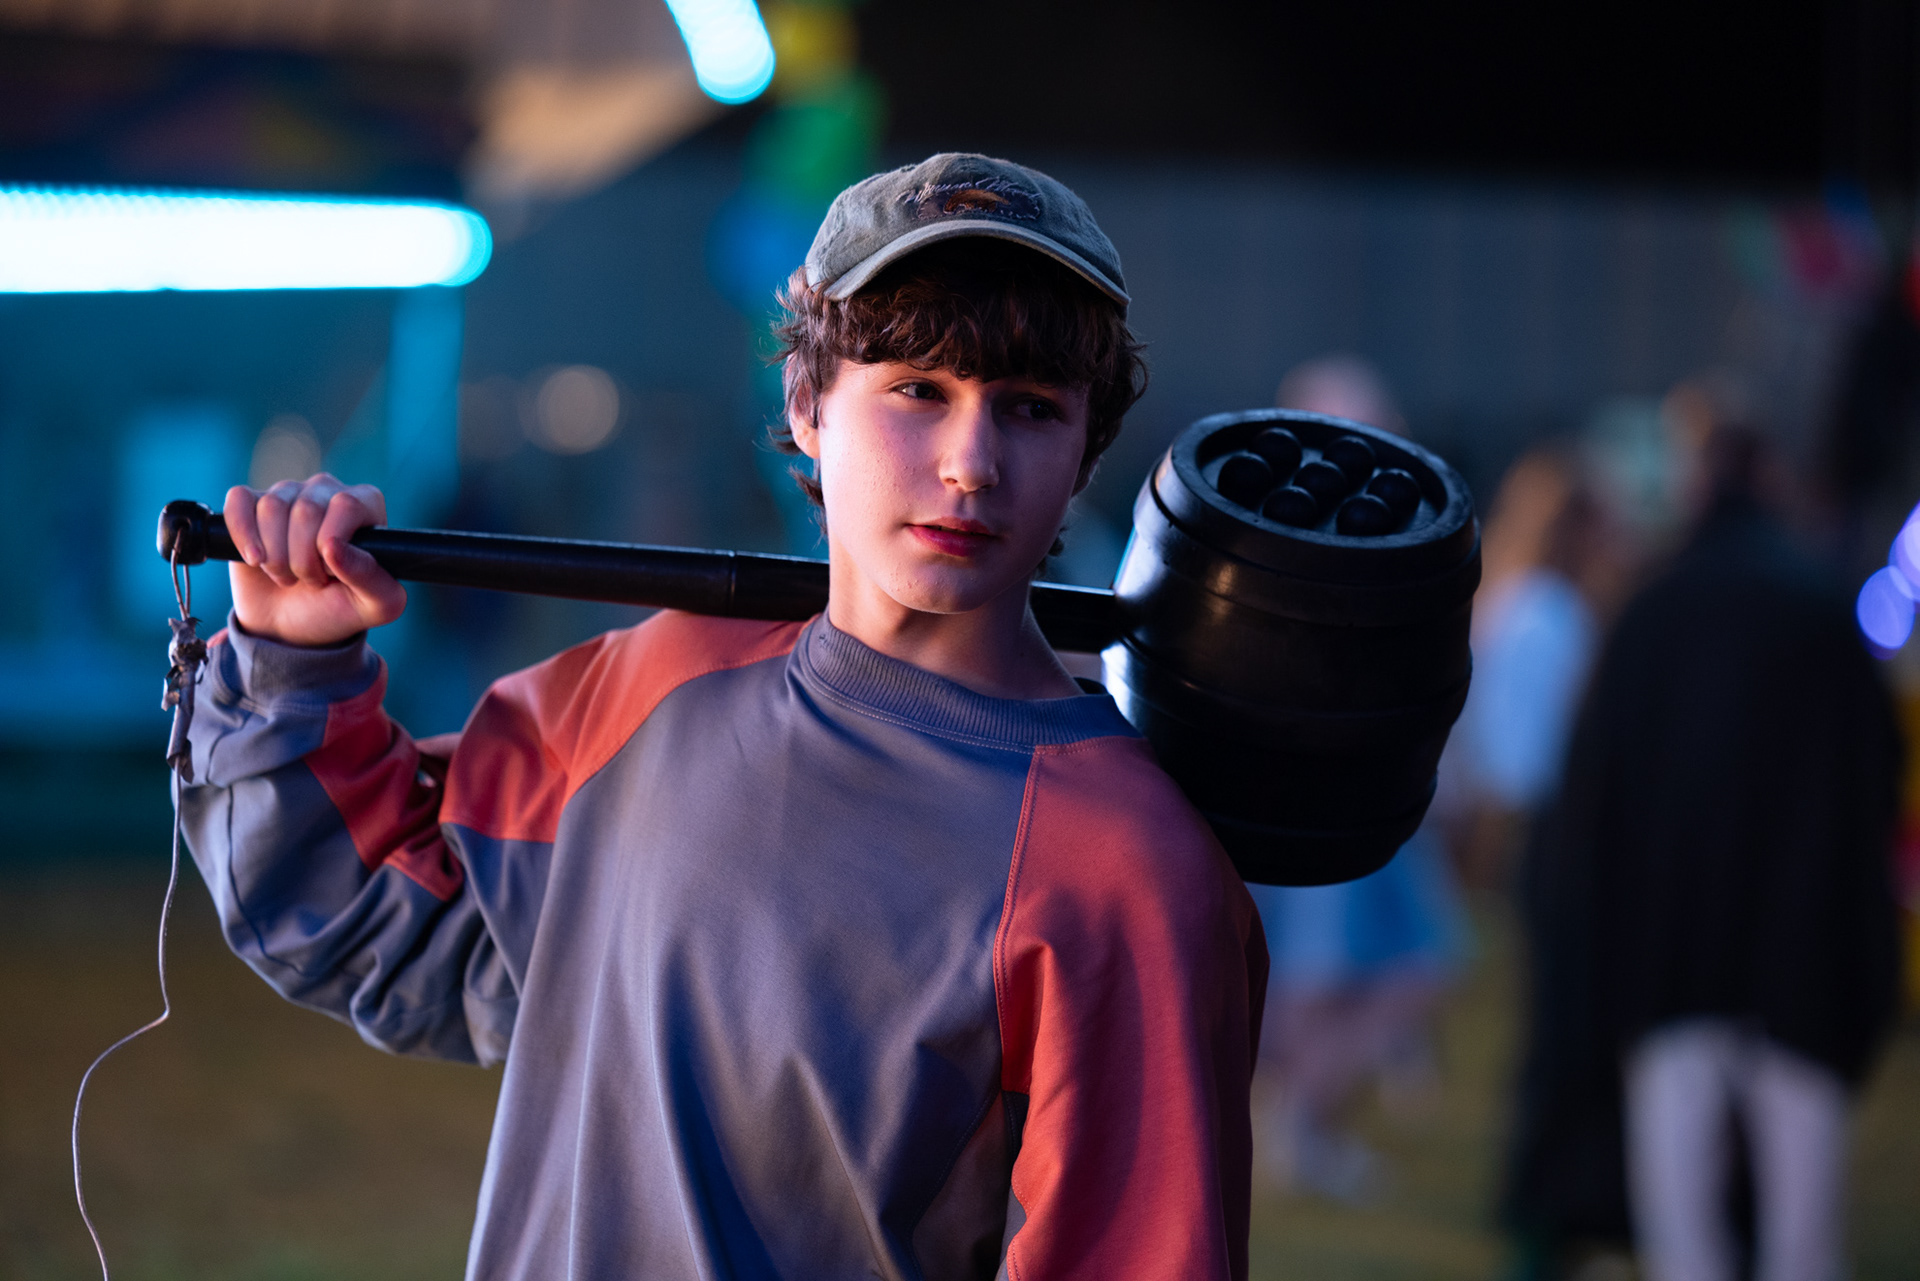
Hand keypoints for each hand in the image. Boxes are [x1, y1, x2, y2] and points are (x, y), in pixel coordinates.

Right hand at [224, 475, 405, 645]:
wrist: (289, 626)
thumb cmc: (337, 609)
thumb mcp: (375, 605)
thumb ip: (371, 578)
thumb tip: (332, 547)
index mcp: (366, 505)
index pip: (346, 505)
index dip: (330, 547)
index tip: (330, 574)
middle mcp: (328, 490)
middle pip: (306, 510)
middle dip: (302, 559)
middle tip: (309, 580)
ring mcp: (287, 493)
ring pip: (271, 507)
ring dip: (274, 557)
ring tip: (287, 575)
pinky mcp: (250, 503)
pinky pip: (238, 501)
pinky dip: (242, 535)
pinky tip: (253, 560)